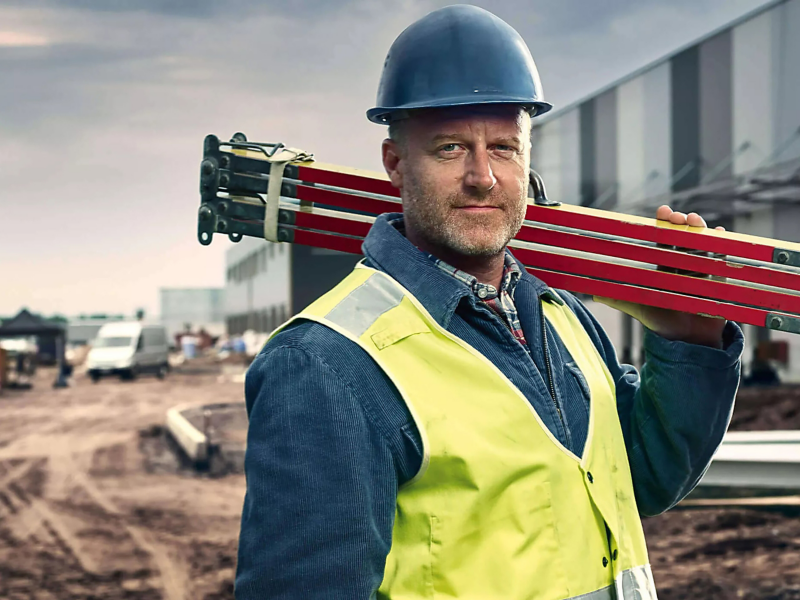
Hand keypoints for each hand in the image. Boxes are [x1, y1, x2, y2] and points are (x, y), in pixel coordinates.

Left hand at [593, 205, 726, 347]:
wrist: (687, 341)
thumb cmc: (661, 322)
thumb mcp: (639, 308)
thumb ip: (618, 299)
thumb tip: (592, 294)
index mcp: (665, 268)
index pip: (664, 242)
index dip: (663, 226)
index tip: (662, 210)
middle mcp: (683, 266)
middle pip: (684, 239)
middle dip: (682, 224)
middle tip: (679, 215)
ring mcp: (703, 271)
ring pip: (702, 245)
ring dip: (700, 230)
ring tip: (696, 220)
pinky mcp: (719, 279)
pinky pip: (721, 259)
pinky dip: (722, 245)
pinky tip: (721, 233)